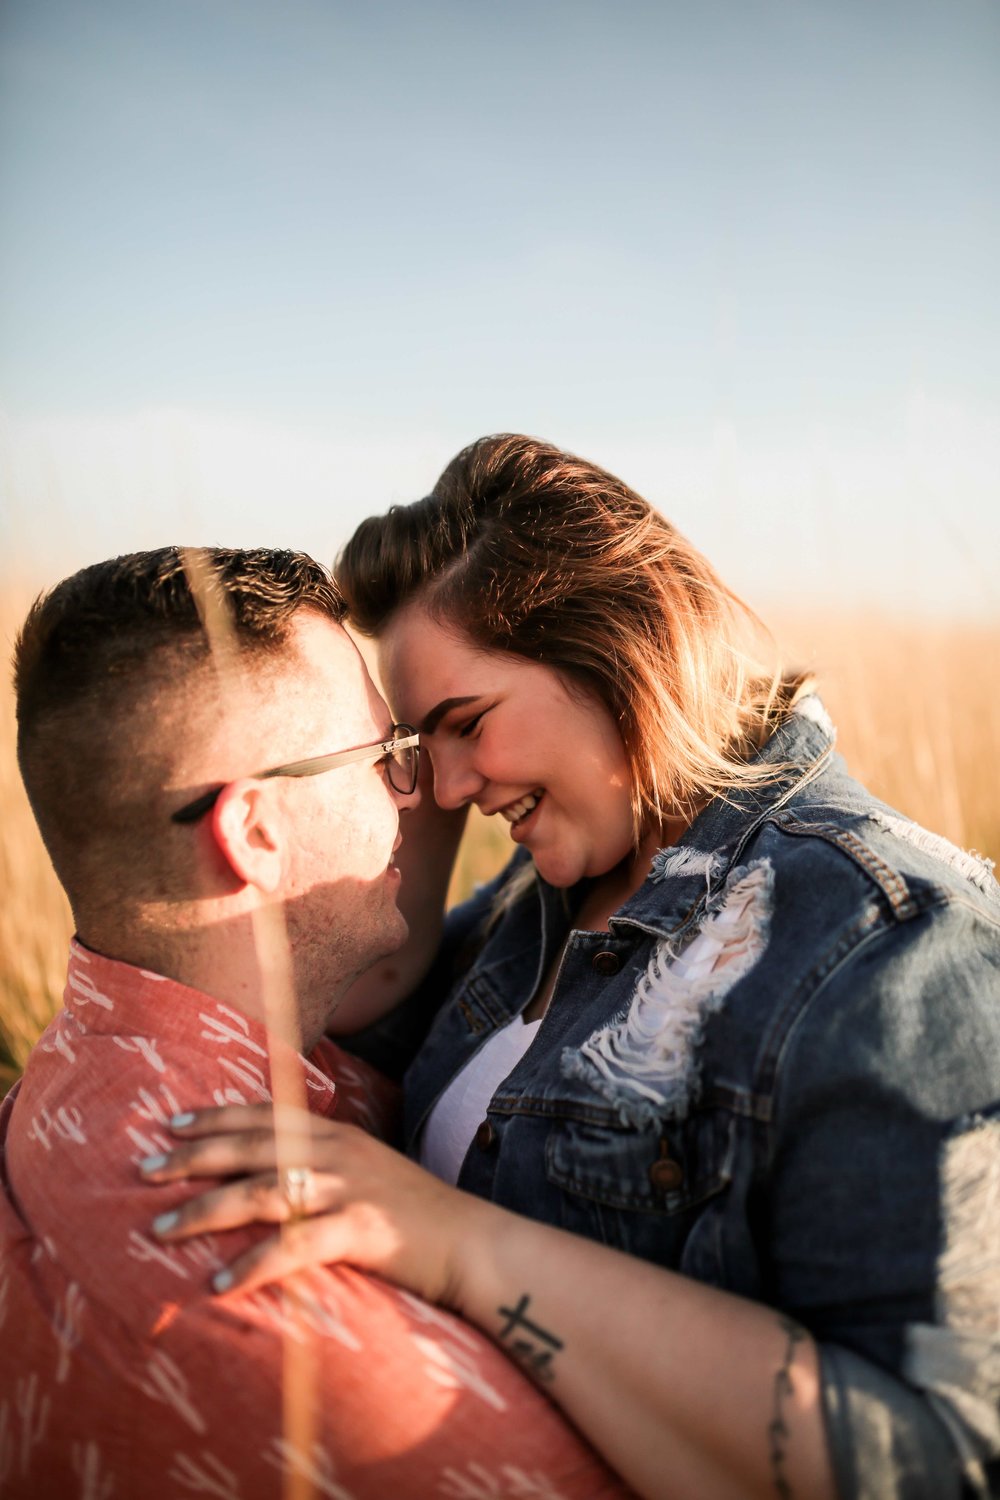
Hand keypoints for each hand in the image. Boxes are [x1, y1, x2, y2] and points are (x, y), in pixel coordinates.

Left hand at [141, 1104, 485, 1304]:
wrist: (473, 1241)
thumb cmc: (417, 1214)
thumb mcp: (368, 1170)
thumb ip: (325, 1164)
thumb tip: (276, 1175)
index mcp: (336, 1132)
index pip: (263, 1115)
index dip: (214, 1116)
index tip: (170, 1124)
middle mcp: (335, 1150)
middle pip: (248, 1146)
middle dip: (190, 1158)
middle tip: (145, 1171)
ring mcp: (346, 1187)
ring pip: (259, 1191)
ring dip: (204, 1210)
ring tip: (160, 1229)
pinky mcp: (358, 1228)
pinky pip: (293, 1246)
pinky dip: (253, 1265)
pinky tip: (220, 1285)